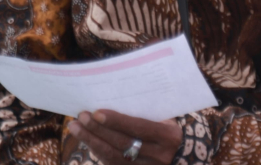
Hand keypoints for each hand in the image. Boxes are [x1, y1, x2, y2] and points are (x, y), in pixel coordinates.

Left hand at [67, 110, 181, 164]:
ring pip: (113, 156)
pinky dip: (98, 152)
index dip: (116, 121)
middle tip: (81, 117)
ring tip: (75, 128)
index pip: (138, 128)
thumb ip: (146, 115)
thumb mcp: (167, 120)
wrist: (185, 157)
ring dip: (92, 141)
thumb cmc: (172, 131)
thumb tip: (114, 103)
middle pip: (122, 143)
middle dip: (98, 130)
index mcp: (169, 137)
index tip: (96, 112)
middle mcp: (159, 156)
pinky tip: (88, 141)